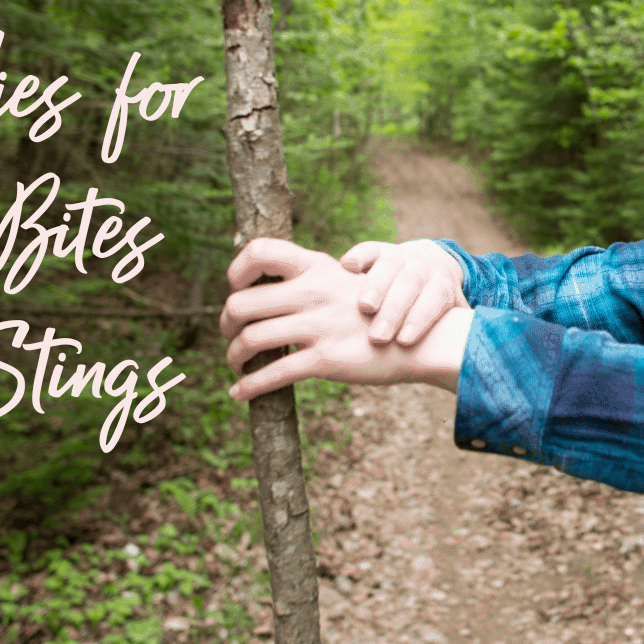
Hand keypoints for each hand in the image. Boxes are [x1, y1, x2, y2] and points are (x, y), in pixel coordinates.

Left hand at [221, 238, 467, 399]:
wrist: (419, 340)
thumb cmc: (377, 315)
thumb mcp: (345, 284)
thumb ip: (311, 282)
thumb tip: (270, 291)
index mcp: (316, 268)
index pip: (261, 251)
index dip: (236, 269)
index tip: (234, 289)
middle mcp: (312, 292)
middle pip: (240, 303)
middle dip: (225, 323)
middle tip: (229, 335)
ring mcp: (318, 326)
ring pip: (250, 340)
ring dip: (233, 356)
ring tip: (235, 365)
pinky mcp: (324, 360)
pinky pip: (272, 374)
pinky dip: (248, 387)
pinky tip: (239, 393)